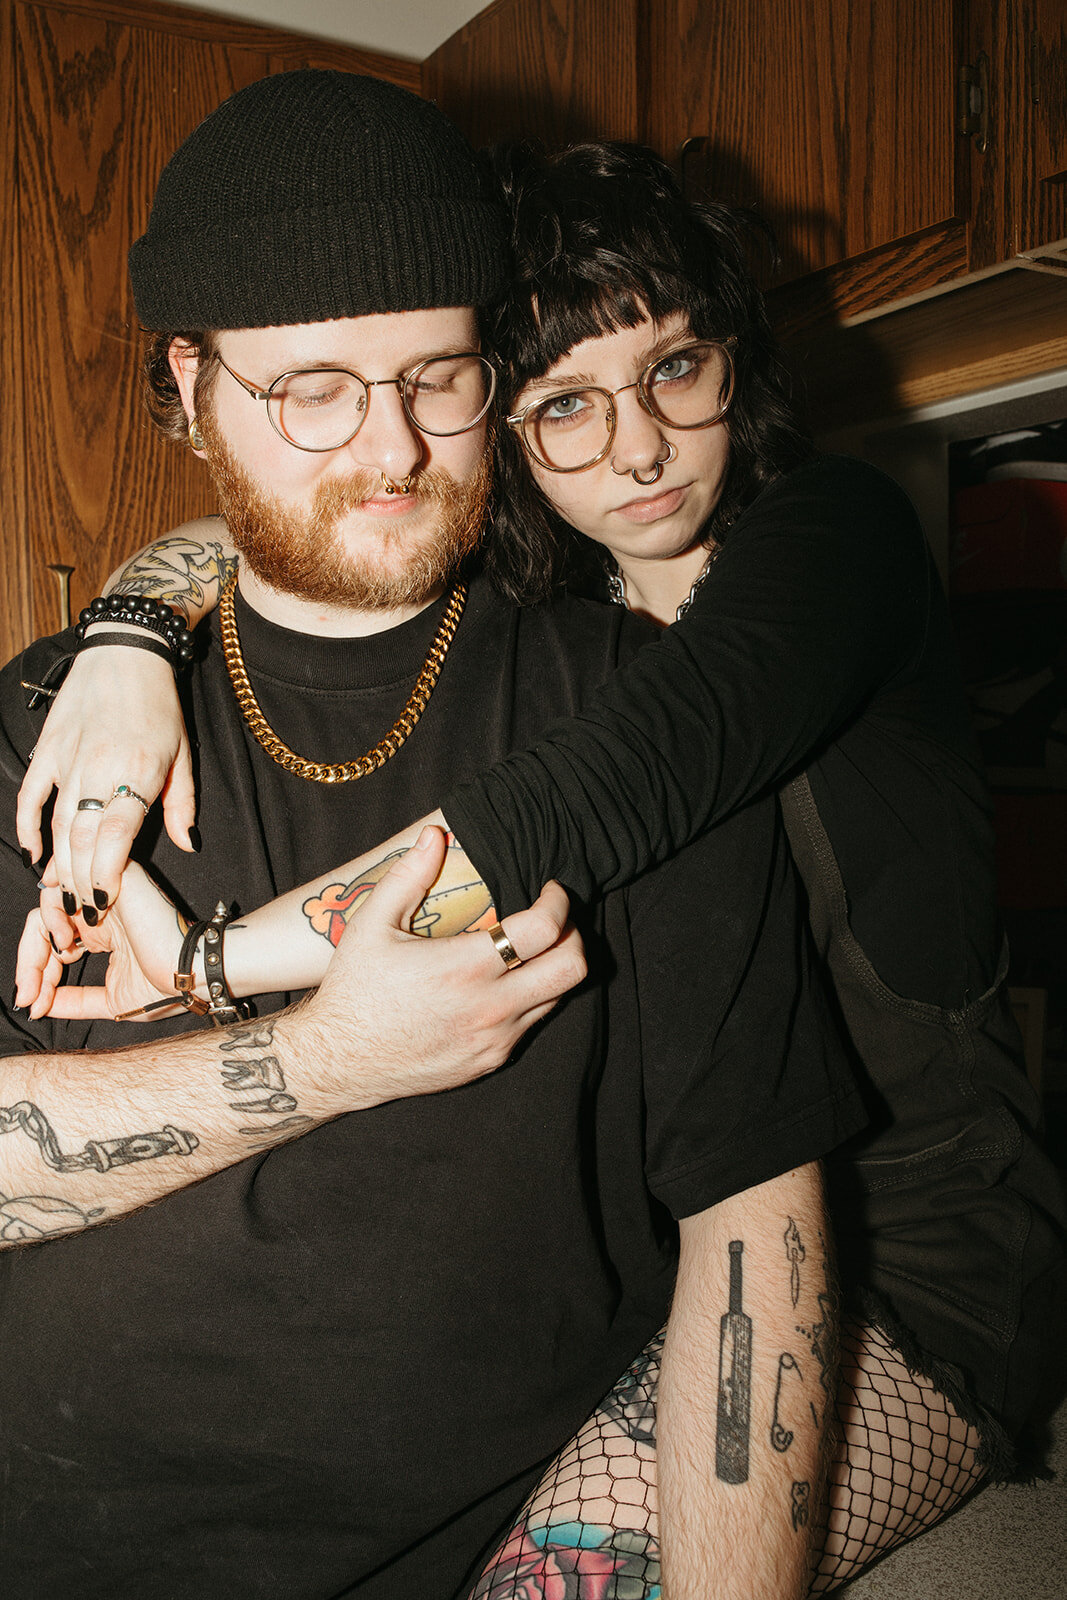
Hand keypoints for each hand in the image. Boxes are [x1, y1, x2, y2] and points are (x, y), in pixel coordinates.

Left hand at [15, 859, 184, 1021]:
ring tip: (60, 957)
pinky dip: (52, 913)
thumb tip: (37, 1007)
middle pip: (43, 922)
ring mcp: (102, 894)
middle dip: (29, 961)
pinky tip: (68, 940)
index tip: (30, 1003)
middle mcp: (98, 911)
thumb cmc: (164, 988)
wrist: (189, 975)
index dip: (35, 973)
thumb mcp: (108, 1001)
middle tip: (28, 992)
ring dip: (40, 937)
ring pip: (48, 901)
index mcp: (99, 932)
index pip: (52, 941)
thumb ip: (73, 1000)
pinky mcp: (109, 879)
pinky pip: (62, 883)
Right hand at [16, 643, 195, 913]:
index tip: (107, 901)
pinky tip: (35, 854)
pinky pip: (32, 796)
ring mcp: (69, 760)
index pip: (117, 835)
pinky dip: (29, 827)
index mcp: (139, 772)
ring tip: (65, 894)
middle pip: (83, 839)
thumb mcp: (184, 755)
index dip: (108, 873)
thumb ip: (181, 804)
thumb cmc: (160, 707)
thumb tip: (187, 844)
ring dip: (60, 864)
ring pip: (58, 824)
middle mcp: (100, 769)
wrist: (126, 654)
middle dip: (83, 881)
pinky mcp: (48, 750)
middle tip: (86, 911)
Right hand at [295, 826, 586, 1098]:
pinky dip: (531, 997)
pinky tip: (503, 981)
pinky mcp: (491, 1060)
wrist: (339, 1063)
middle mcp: (491, 1008)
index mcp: (465, 968)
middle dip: (574, 935)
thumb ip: (409, 876)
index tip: (551, 890)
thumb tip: (435, 835)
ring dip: (553, 967)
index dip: (558, 902)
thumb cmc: (354, 990)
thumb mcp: (372, 924)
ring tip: (528, 947)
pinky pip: (531, 1024)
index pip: (545, 931)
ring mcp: (495, 1040)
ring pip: (558, 998)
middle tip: (555, 920)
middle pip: (573, 969)